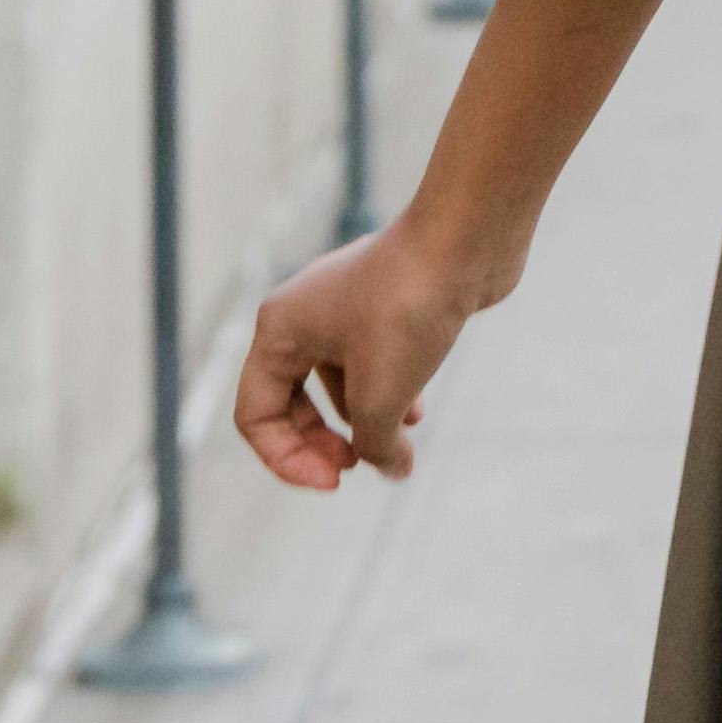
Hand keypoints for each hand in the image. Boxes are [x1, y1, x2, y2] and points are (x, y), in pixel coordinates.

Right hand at [236, 217, 492, 489]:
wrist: (466, 241)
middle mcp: (302, 316)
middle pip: (290, 404)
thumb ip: (374, 447)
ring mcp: (344, 309)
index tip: (336, 481)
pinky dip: (386, 396)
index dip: (287, 460)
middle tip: (356, 467)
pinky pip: (370, 366)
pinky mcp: (384, 309)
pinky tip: (417, 415)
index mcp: (279, 330)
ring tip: (398, 439)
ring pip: (334, 386)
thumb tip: (392, 467)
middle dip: (319, 444)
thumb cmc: (409, 309)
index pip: (255, 415)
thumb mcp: (381, 395)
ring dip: (361, 422)